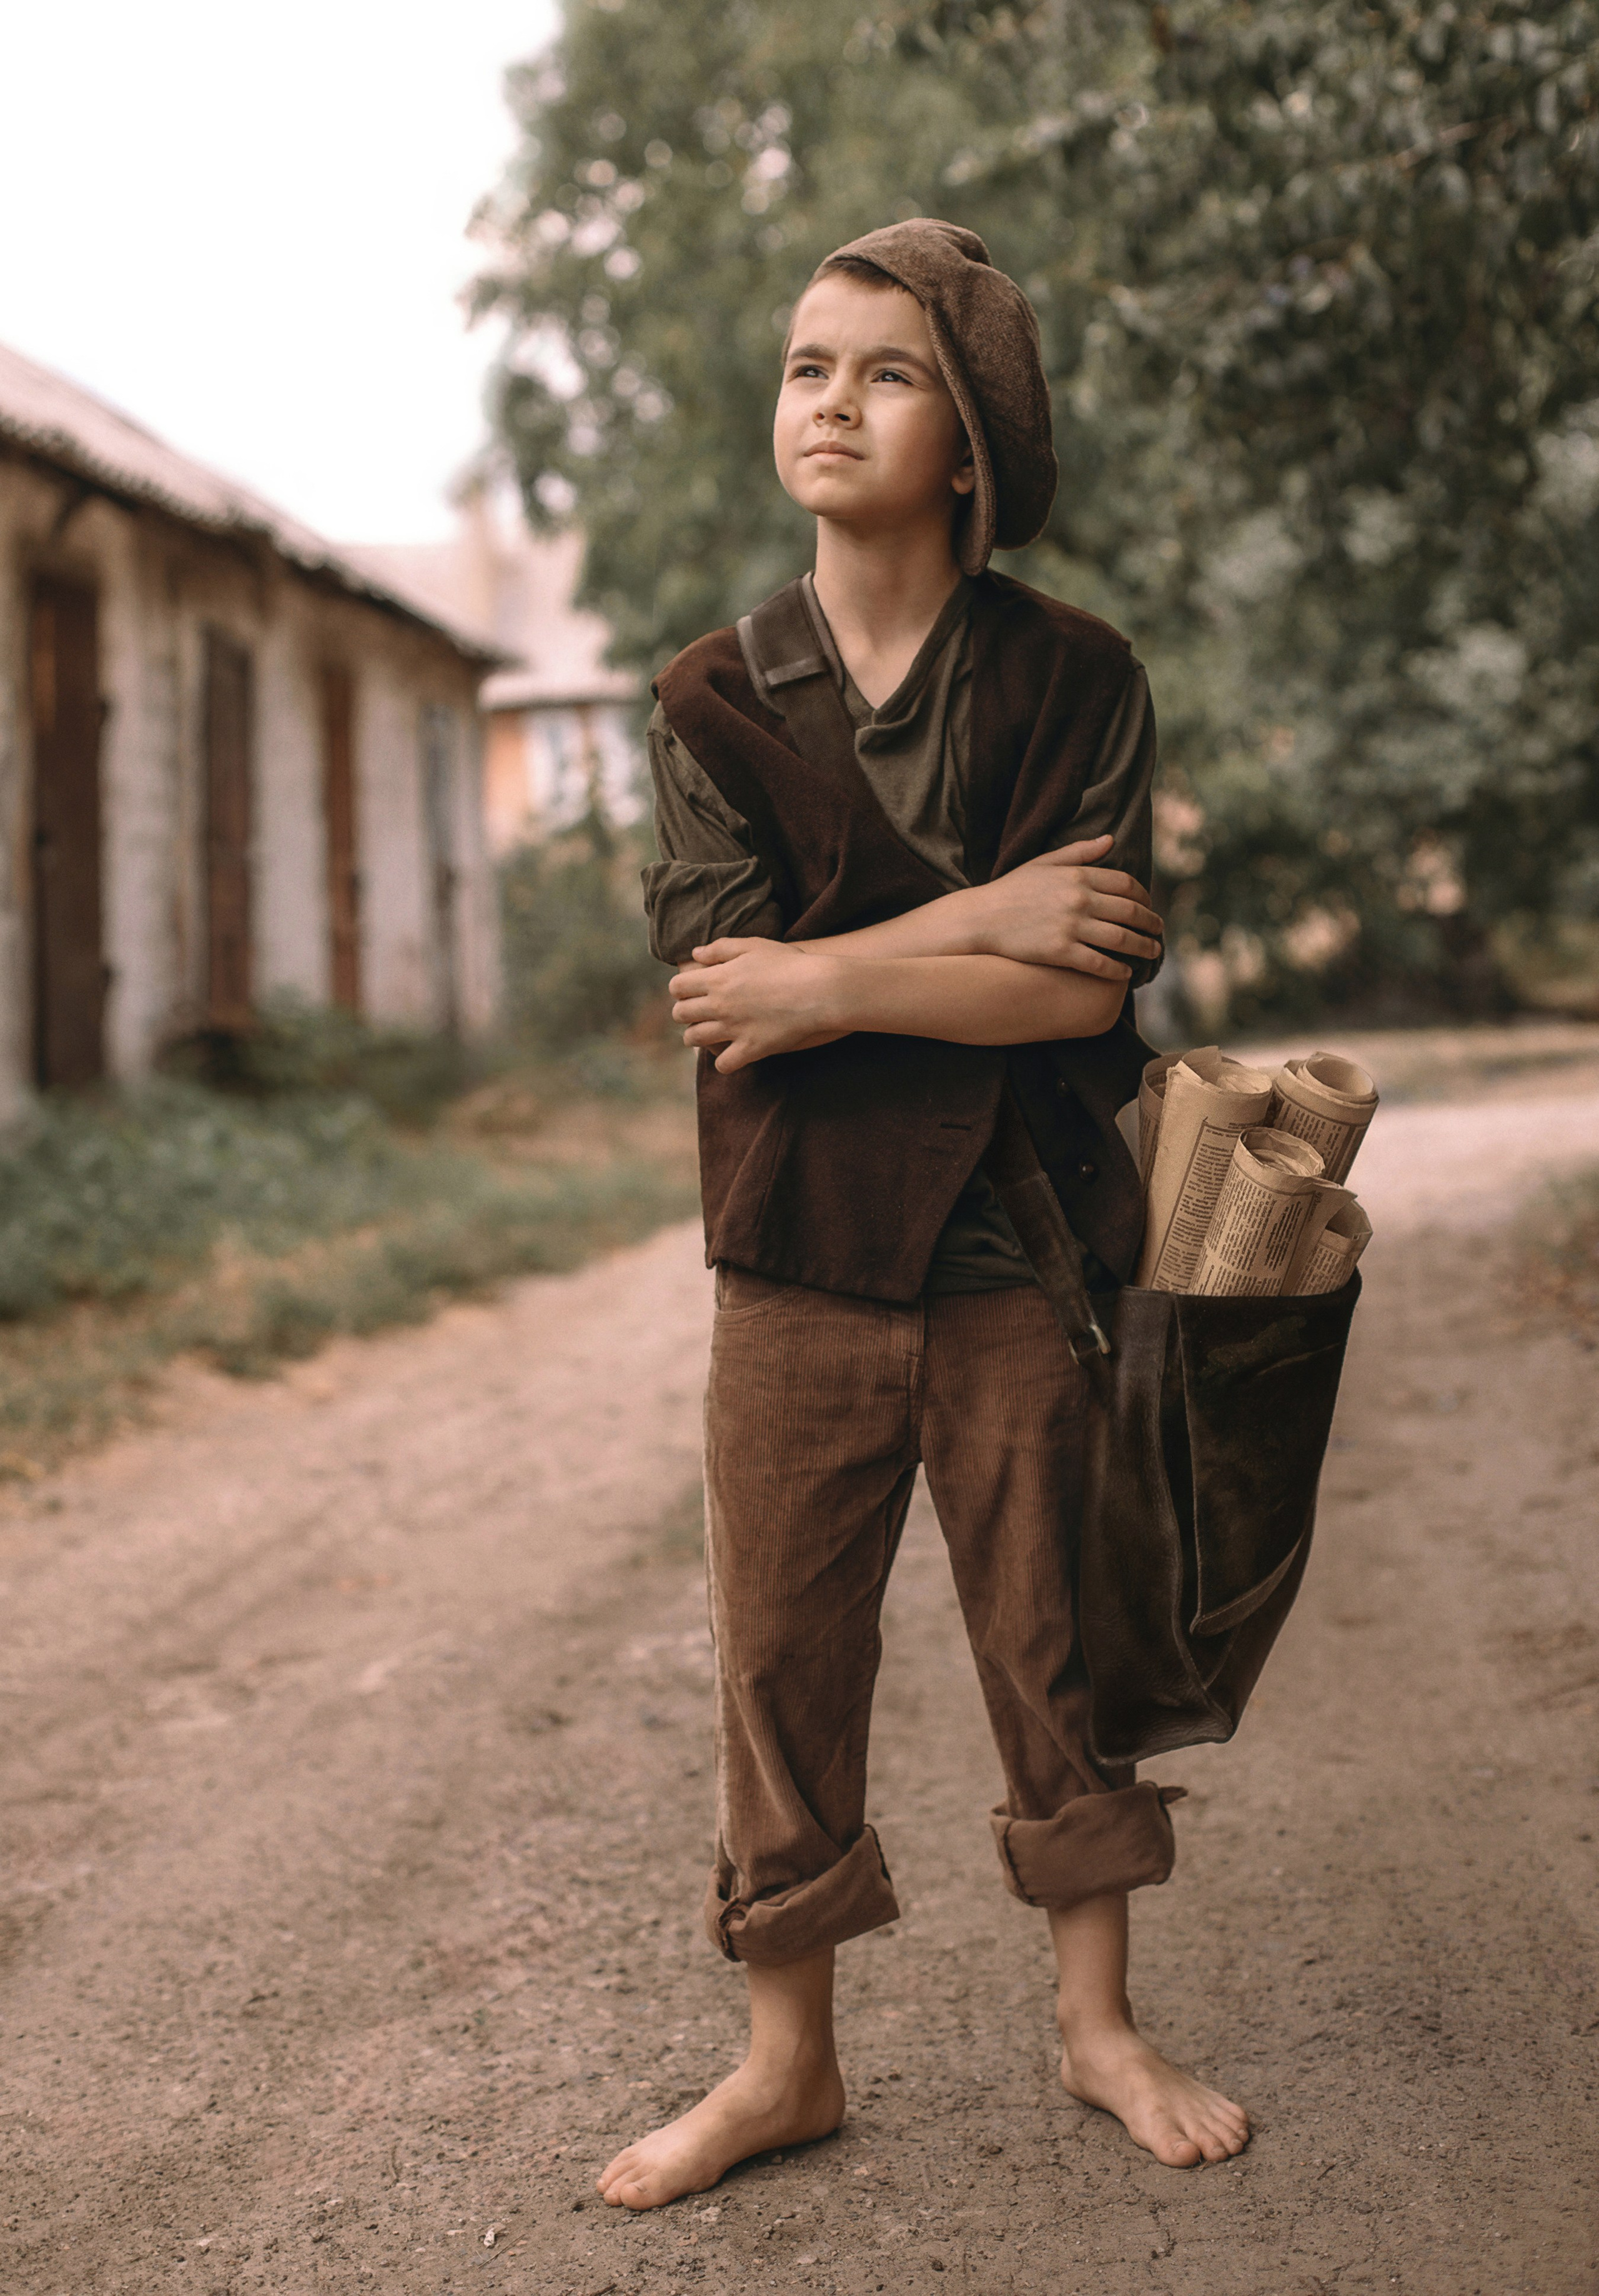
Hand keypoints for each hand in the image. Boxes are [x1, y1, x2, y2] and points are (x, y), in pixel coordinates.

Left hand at [670, 939, 848, 1072]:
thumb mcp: (753, 946)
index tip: (691, 990)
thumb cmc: (788, 963)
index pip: (677, 987)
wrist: (818, 989)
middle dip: (685, 1013)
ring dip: (696, 1037)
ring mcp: (733, 1028)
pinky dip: (724, 1062)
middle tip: (697, 1013)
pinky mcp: (750, 1048)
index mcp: (717, 978)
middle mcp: (719, 1004)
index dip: (680, 989)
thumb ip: (721, 948)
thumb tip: (695, 953)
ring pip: (694, 1039)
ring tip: (708, 1034)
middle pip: (680, 1014)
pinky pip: (724, 1064)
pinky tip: (732, 1054)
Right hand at [972, 834, 1162, 977]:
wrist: (981, 918)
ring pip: (1121, 939)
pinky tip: (1125, 973)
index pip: (1126, 884)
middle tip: (1159, 931)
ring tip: (1152, 952)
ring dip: (1143, 947)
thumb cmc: (1012, 890)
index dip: (1144, 897)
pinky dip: (1117, 969)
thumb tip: (1111, 840)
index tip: (1149, 906)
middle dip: (1151, 923)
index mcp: (1078, 875)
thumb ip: (1080, 852)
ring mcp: (1071, 927)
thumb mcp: (1045, 863)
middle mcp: (1079, 900)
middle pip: (1130, 912)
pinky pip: (1099, 963)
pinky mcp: (1061, 952)